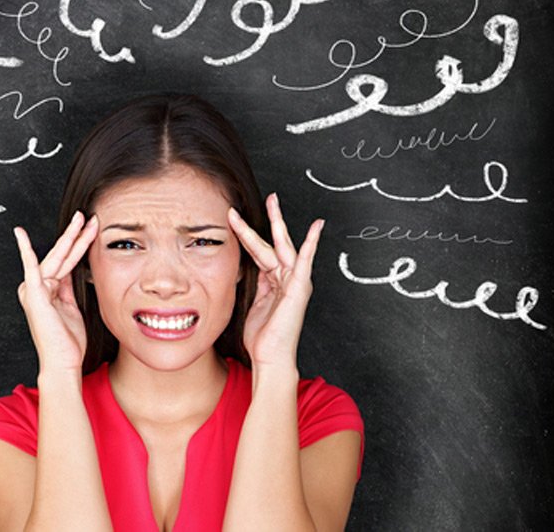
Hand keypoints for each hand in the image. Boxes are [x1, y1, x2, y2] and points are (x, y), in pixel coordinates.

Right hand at [14, 211, 98, 374]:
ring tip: (83, 219)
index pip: (67, 261)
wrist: (63, 361)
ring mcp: (35, 289)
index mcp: (49, 290)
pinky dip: (26, 250)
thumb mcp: (72, 308)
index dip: (80, 244)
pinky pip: (31, 267)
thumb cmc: (68, 341)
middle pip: (62, 255)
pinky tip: (20, 234)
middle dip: (76, 235)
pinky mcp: (34, 293)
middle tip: (88, 216)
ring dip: (71, 237)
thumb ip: (68, 289)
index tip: (91, 229)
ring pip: (57, 257)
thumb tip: (70, 272)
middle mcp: (39, 286)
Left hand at [227, 193, 322, 372]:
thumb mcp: (253, 304)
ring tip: (273, 200)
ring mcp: (294, 282)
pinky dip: (311, 243)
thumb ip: (254, 284)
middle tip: (268, 196)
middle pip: (273, 242)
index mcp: (273, 281)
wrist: (271, 357)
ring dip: (277, 222)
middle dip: (269, 219)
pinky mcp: (300, 288)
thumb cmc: (262, 337)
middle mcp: (285, 278)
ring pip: (283, 245)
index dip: (248, 234)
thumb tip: (245, 270)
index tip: (237, 218)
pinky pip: (305, 261)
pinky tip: (316, 227)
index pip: (259, 251)